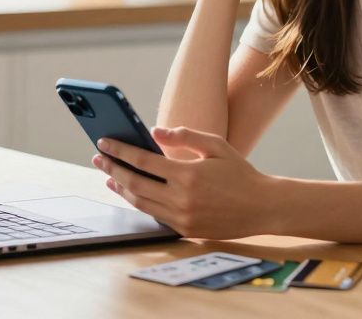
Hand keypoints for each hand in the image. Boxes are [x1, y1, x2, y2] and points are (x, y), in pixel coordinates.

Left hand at [92, 126, 276, 239]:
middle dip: (113, 169)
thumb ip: (185, 136)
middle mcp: (182, 198)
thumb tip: (155, 132)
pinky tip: (133, 193)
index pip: (143, 160)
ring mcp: (182, 217)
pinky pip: (155, 216)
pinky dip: (140, 203)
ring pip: (141, 203)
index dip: (120, 151)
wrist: (263, 207)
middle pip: (135, 183)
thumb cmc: (240, 173)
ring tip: (110, 177)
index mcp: (188, 174)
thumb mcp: (216, 145)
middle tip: (99, 159)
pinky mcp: (186, 229)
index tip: (104, 143)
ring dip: (122, 189)